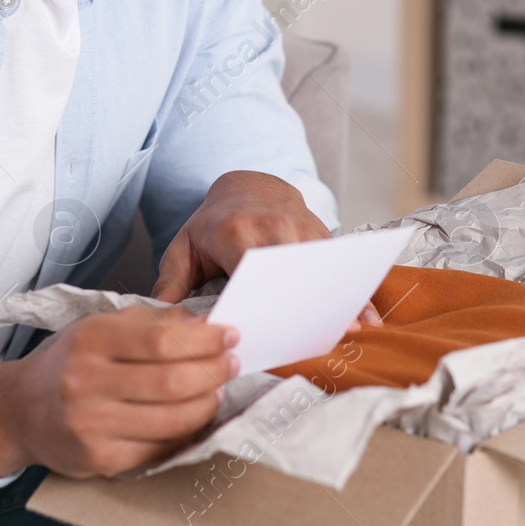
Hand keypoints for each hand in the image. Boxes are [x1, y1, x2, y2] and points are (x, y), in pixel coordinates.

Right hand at [0, 305, 238, 478]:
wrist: (20, 411)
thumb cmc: (69, 363)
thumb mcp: (101, 327)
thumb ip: (152, 322)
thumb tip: (205, 324)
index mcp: (90, 340)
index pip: (162, 340)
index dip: (205, 339)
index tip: (228, 335)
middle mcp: (87, 382)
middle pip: (172, 380)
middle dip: (214, 371)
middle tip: (231, 363)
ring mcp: (93, 425)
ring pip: (172, 419)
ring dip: (207, 403)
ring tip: (217, 390)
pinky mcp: (101, 459)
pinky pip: (160, 447)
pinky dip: (186, 432)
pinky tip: (194, 416)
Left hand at [151, 170, 382, 330]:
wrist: (250, 187)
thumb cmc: (213, 224)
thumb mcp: (184, 244)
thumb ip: (170, 280)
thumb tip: (157, 317)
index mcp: (236, 230)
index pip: (246, 268)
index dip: (252, 298)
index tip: (255, 329)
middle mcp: (275, 226)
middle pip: (288, 270)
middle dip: (295, 303)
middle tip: (302, 338)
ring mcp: (304, 229)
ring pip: (321, 269)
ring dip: (332, 300)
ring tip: (344, 333)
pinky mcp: (325, 236)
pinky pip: (342, 267)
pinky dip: (356, 292)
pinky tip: (367, 320)